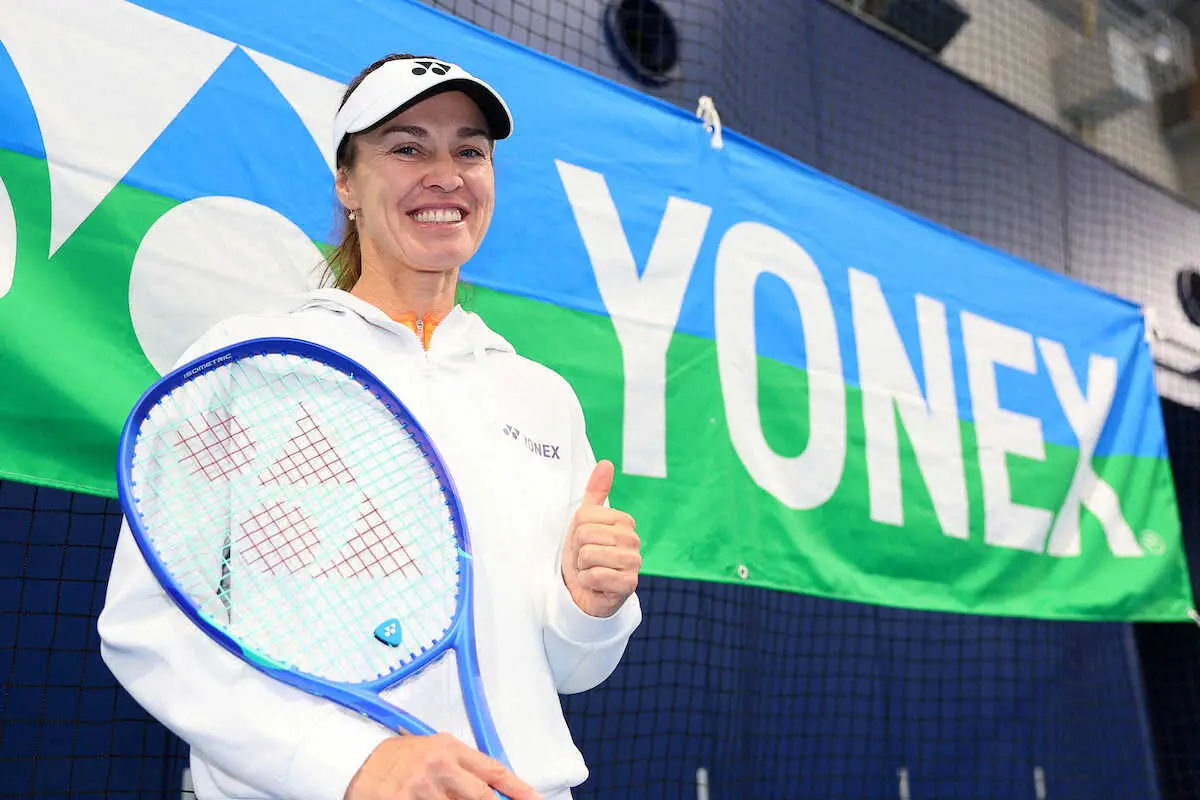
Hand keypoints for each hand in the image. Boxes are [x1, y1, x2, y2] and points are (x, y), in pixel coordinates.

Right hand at [344, 734, 539, 799]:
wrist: (357, 759)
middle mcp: (438, 767)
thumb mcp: (436, 749)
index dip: (519, 790)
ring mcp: (418, 789)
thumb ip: (465, 767)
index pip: (493, 772)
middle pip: (481, 798)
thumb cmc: (400, 756)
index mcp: (450, 749)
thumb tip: (497, 789)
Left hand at [561, 460, 641, 617]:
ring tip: (591, 571)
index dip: (576, 533)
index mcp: (624, 521)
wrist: (587, 592)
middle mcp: (633, 540)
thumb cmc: (585, 555)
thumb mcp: (585, 522)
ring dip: (582, 568)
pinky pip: (595, 576)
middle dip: (577, 551)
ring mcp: (634, 563)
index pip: (584, 517)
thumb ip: (596, 492)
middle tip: (586, 560)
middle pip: (585, 535)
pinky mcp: (629, 584)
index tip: (584, 543)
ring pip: (589, 555)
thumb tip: (606, 463)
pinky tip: (595, 585)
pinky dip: (587, 582)